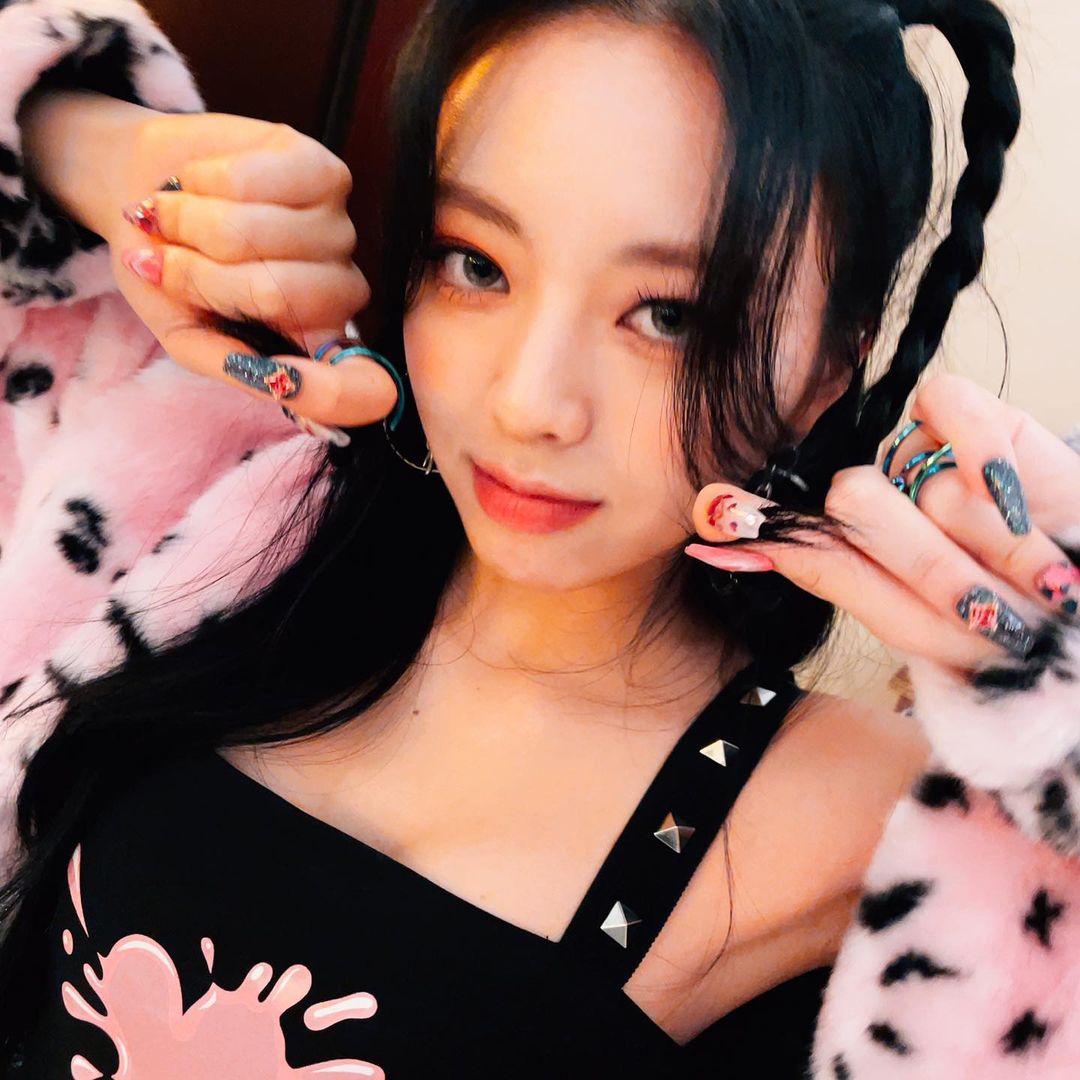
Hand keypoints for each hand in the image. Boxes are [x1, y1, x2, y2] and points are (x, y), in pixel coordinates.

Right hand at [101, 110, 397, 436]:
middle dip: (200, 273)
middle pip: (280, 294)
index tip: (287, 383)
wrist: (140, 189)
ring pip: (262, 232)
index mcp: (314, 345)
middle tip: (167, 258)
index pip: (366, 389)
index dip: (332, 394)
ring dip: (194, 220)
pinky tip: (201, 181)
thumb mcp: (185, 335)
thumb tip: (280, 384)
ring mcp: (337, 229)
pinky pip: (256, 181)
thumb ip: (231, 364)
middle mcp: (339, 293)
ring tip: (173, 215)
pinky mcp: (324, 171)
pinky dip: (207, 180)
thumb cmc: (167, 270)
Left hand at [685, 374, 1079, 671]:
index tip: (713, 519)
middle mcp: (881, 496)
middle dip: (926, 564)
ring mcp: (927, 457)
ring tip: (1034, 579)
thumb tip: (710, 540)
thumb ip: (822, 568)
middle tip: (979, 607)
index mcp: (849, 543)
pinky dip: (987, 460)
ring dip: (986, 546)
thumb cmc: (1003, 628)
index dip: (752, 521)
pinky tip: (1015, 502)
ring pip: (919, 479)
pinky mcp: (981, 420)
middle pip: (854, 500)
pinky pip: (954, 407)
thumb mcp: (909, 620)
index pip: (790, 525)